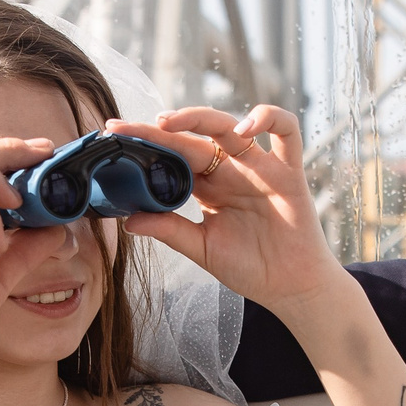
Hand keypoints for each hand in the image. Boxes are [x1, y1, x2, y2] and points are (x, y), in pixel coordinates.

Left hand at [109, 106, 351, 319]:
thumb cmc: (250, 268)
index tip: (114, 135)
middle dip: (159, 130)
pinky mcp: (290, 171)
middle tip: (126, 128)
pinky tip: (245, 128)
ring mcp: (260, 168)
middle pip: (193, 137)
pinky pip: (287, 132)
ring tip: (169, 122)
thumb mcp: (202, 249)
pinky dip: (269, 118)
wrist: (290, 288)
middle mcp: (232, 170)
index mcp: (209, 187)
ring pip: (230, 126)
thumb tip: (128, 221)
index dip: (146, 144)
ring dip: (199, 117)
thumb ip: (170, 231)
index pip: (173, 156)